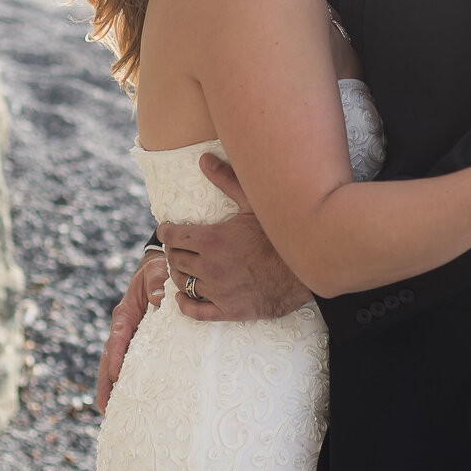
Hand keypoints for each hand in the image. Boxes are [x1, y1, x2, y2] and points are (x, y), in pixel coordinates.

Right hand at [96, 252, 167, 413]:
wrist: (158, 270)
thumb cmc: (157, 270)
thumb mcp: (156, 271)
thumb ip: (157, 282)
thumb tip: (159, 299)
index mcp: (125, 313)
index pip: (118, 338)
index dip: (115, 357)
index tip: (115, 375)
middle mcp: (124, 329)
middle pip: (109, 359)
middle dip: (105, 383)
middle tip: (104, 408)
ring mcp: (131, 338)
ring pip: (117, 366)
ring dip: (113, 388)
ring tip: (112, 414)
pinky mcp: (140, 344)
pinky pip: (132, 364)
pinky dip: (128, 382)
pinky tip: (131, 401)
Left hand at [159, 153, 311, 320]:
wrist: (304, 270)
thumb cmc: (279, 234)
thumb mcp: (252, 203)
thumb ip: (226, 180)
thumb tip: (204, 159)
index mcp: (210, 240)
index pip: (173, 236)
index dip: (166, 232)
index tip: (165, 229)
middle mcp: (209, 266)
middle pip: (175, 259)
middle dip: (172, 251)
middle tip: (175, 247)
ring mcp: (217, 290)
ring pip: (183, 283)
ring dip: (177, 273)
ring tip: (181, 267)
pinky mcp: (228, 310)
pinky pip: (196, 311)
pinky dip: (184, 304)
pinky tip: (182, 298)